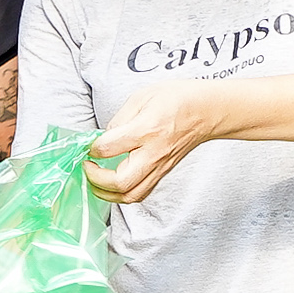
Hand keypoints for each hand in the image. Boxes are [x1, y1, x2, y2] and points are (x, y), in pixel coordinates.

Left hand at [85, 81, 217, 203]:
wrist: (207, 111)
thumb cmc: (177, 100)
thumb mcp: (142, 97)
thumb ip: (119, 119)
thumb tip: (104, 138)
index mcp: (146, 130)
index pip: (109, 148)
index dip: (92, 148)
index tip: (88, 144)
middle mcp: (153, 154)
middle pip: (121, 182)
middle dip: (96, 179)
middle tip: (87, 167)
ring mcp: (160, 167)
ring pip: (131, 196)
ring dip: (107, 194)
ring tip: (95, 180)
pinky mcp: (163, 173)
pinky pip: (140, 193)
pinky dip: (122, 194)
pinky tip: (113, 184)